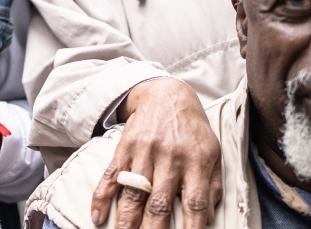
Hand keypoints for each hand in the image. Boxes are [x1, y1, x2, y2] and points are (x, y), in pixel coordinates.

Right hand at [92, 79, 221, 228]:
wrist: (167, 95)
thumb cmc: (192, 131)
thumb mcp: (212, 153)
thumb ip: (213, 185)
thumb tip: (207, 216)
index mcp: (197, 162)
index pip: (196, 202)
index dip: (192, 227)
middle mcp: (170, 159)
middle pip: (160, 202)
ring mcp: (145, 153)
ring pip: (134, 193)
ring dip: (127, 220)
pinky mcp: (124, 148)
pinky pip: (110, 176)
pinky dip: (101, 197)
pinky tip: (97, 217)